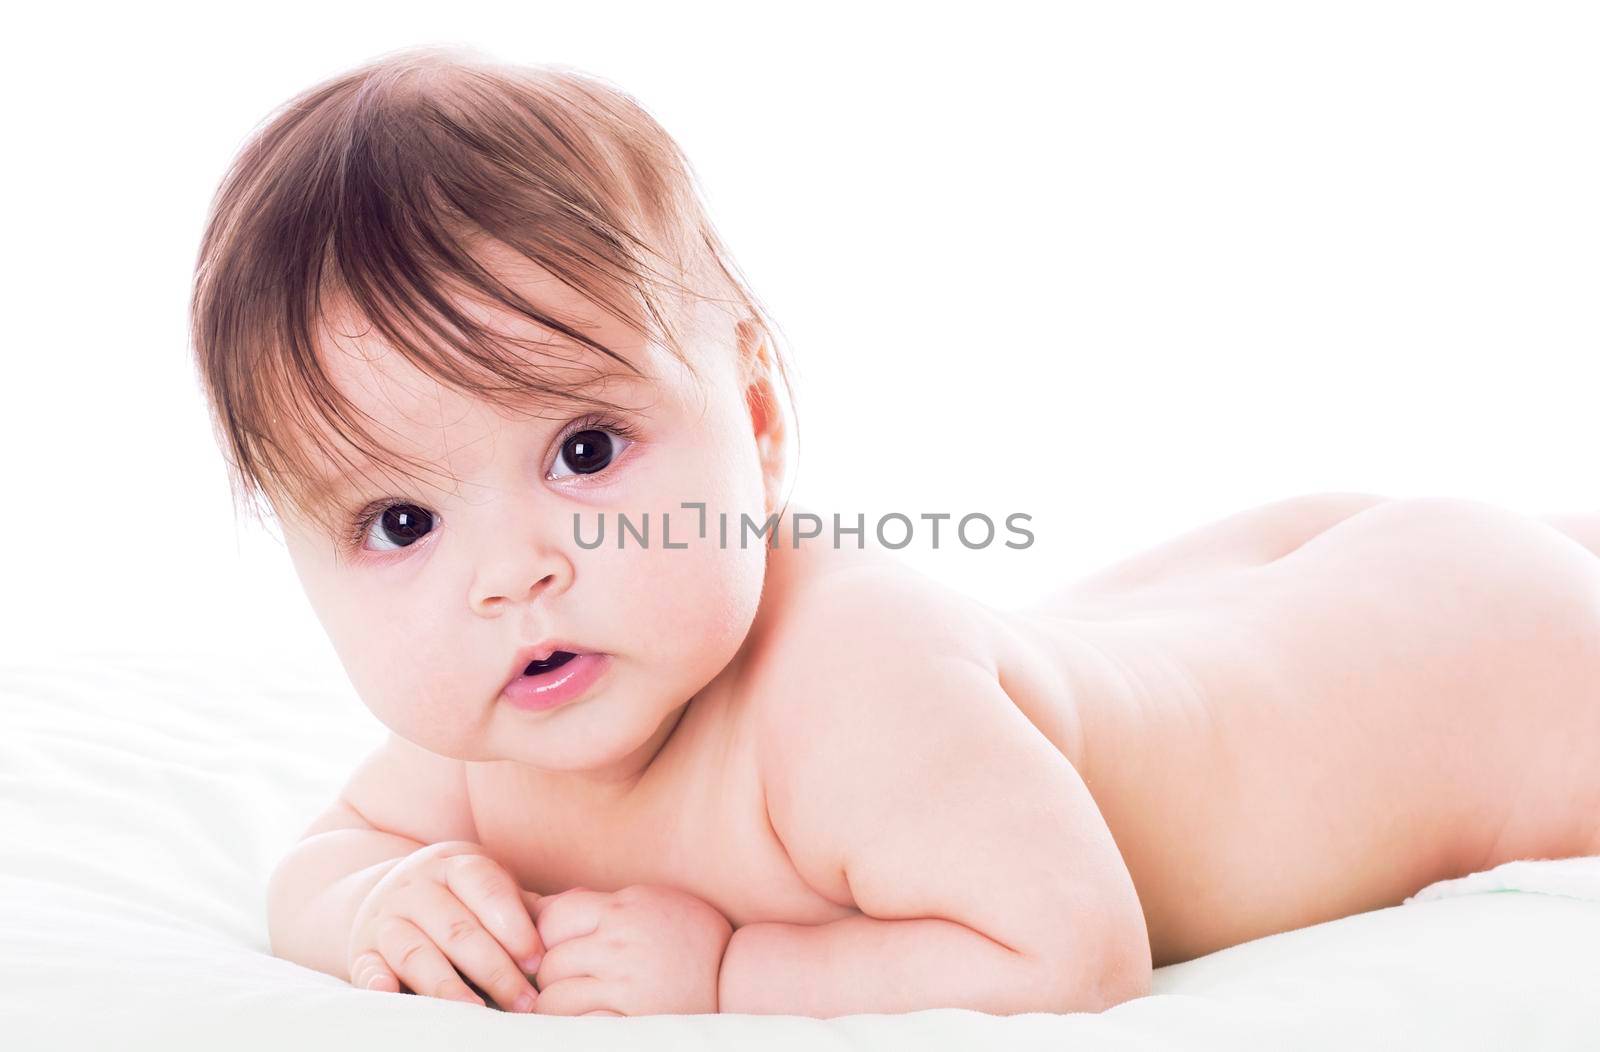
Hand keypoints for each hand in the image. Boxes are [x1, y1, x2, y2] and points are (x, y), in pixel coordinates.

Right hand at [347, 841, 545, 1012]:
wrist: (385, 892)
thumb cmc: (459, 899)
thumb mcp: (487, 889)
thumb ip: (525, 906)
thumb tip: (578, 917)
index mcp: (456, 865)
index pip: (487, 890)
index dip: (514, 927)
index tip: (539, 962)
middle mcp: (417, 887)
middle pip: (458, 929)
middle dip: (495, 969)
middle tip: (525, 1001)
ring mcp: (386, 918)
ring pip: (416, 952)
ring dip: (448, 986)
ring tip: (478, 1013)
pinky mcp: (361, 950)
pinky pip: (367, 967)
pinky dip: (378, 982)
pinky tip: (393, 996)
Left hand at [528, 883, 732, 1015]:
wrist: (736, 977)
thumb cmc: (690, 936)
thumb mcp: (650, 902)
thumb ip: (602, 904)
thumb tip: (544, 905)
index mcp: (623, 910)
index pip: (553, 918)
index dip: (543, 936)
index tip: (549, 951)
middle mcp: (619, 946)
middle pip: (549, 962)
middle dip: (548, 976)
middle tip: (557, 985)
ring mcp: (624, 986)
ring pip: (554, 999)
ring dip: (554, 1006)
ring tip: (567, 1008)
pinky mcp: (630, 1021)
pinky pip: (578, 1027)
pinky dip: (572, 1027)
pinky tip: (581, 1024)